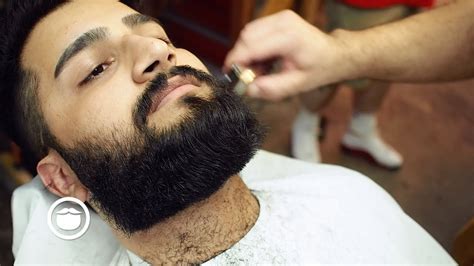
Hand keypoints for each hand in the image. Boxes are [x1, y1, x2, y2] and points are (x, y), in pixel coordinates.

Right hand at [224, 10, 350, 100]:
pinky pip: (254, 31)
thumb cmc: (320, 69)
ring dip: (246, 53)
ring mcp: (280, 17)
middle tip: (247, 77)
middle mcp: (283, 22)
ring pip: (248, 33)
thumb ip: (272, 88)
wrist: (335, 54)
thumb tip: (249, 90)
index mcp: (290, 38)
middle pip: (246, 37)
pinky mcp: (277, 18)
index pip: (252, 46)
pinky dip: (252, 47)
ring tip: (258, 71)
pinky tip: (262, 61)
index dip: (236, 62)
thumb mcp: (298, 85)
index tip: (230, 78)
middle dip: (240, 59)